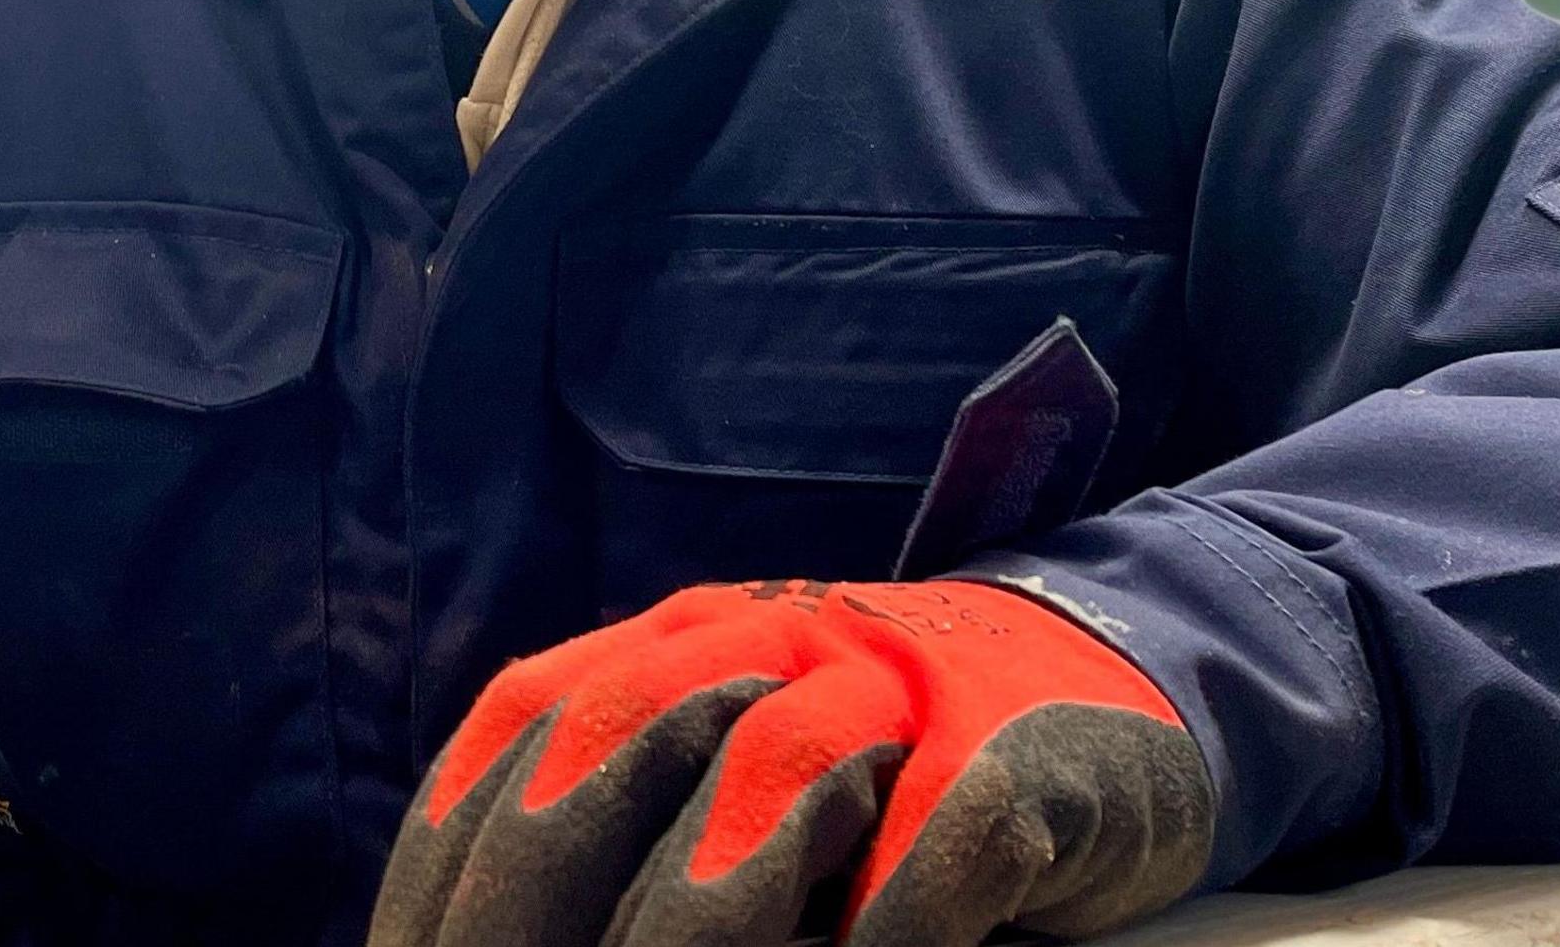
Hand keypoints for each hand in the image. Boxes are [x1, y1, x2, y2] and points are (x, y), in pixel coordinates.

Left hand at [372, 580, 1212, 946]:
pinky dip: (882, 926)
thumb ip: (627, 841)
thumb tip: (484, 935)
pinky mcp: (1013, 752)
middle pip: (614, 738)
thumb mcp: (737, 777)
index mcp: (675, 645)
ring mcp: (894, 687)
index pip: (519, 731)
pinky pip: (940, 832)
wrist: (1110, 673)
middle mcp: (766, 642)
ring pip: (769, 777)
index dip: (448, 862)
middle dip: (533, 893)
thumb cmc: (888, 771)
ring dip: (694, 919)